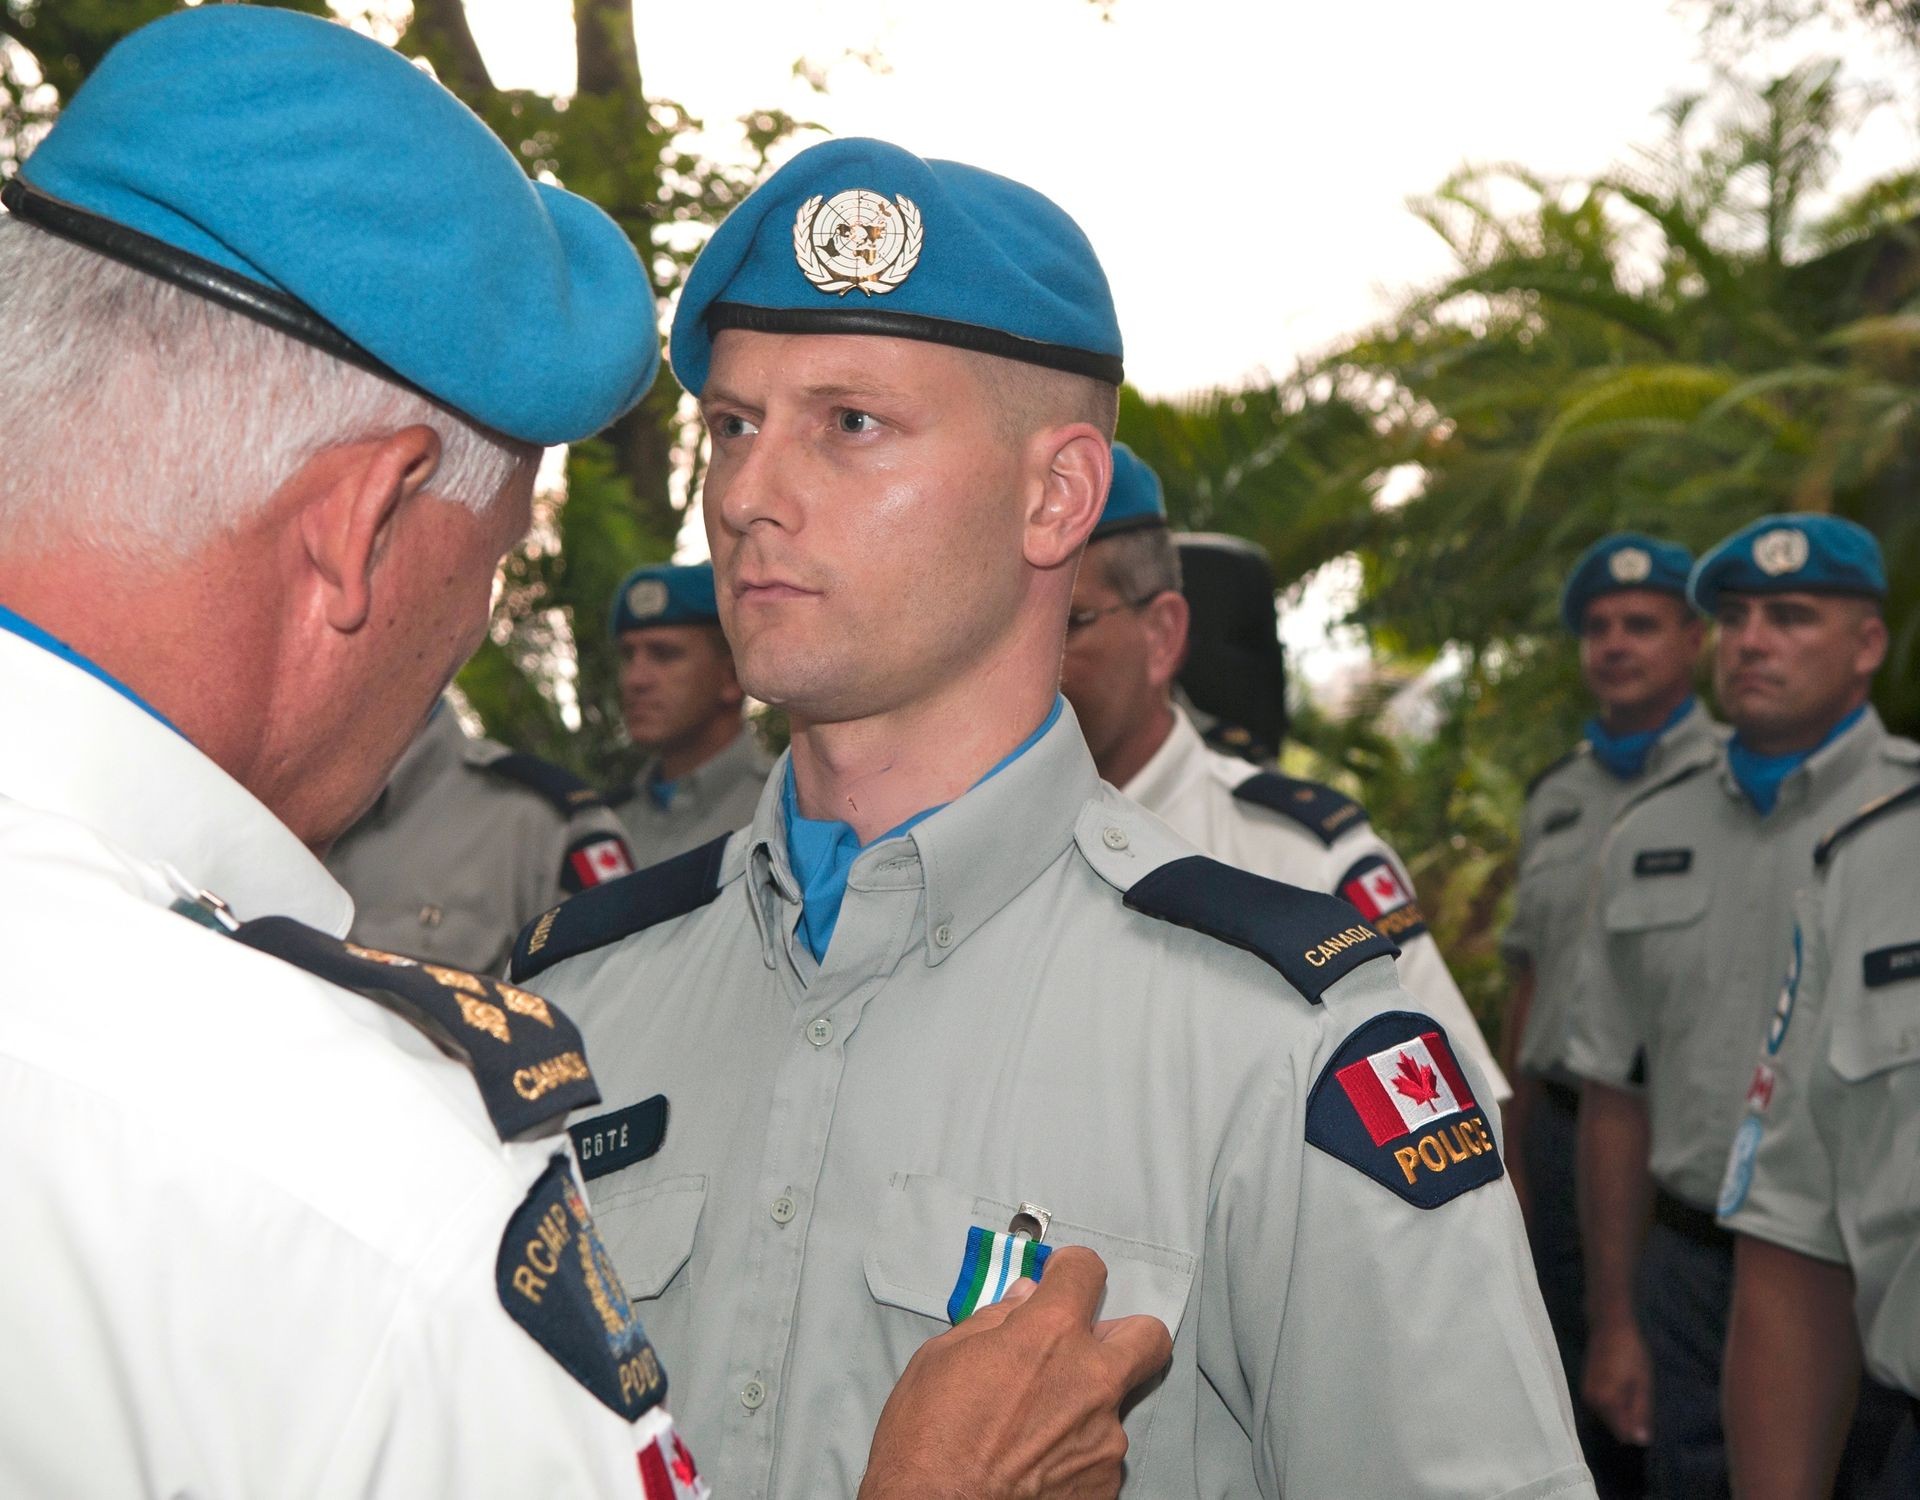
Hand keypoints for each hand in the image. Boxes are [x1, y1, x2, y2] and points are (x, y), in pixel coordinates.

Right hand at [857, 1246, 1172, 1499]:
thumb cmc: (925, 1444)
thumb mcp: (940, 1360)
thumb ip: (993, 1321)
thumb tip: (1023, 1300)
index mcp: (1049, 1336)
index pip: (1087, 1273)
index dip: (1070, 1270)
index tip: (1061, 1278)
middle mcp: (1091, 1381)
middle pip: (1147, 1336)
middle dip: (1122, 1333)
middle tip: (1084, 1347)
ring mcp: (1105, 1438)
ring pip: (1114, 1403)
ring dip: (1083, 1404)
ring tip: (1031, 1428)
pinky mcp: (1105, 1484)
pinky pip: (1100, 1453)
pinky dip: (1074, 1451)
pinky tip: (1035, 1462)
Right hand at [1583, 1313, 1652, 1446]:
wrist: (1609, 1325)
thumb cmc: (1631, 1353)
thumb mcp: (1643, 1384)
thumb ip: (1640, 1414)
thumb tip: (1640, 1441)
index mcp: (1606, 1403)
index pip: (1623, 1435)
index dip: (1637, 1430)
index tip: (1647, 1414)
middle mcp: (1591, 1402)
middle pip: (1614, 1427)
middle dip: (1628, 1420)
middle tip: (1640, 1396)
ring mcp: (1586, 1394)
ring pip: (1607, 1416)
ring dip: (1620, 1410)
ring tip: (1632, 1388)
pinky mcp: (1585, 1386)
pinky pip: (1601, 1406)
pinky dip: (1612, 1403)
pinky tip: (1621, 1384)